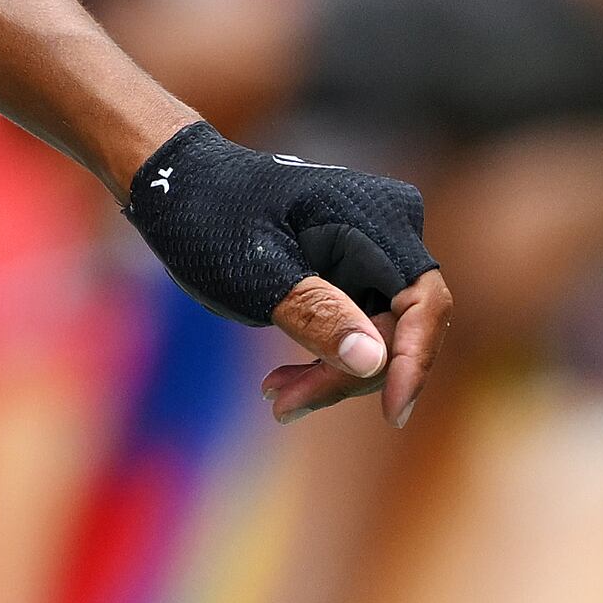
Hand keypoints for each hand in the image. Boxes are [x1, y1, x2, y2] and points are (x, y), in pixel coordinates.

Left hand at [120, 120, 454, 426]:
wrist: (178, 187)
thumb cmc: (211, 220)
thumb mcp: (257, 273)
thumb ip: (318, 314)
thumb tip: (374, 360)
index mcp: (377, 221)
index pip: (423, 304)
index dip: (413, 362)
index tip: (393, 414)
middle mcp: (389, 231)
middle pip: (398, 327)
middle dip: (347, 375)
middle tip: (284, 406)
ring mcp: (374, 250)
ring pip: (377, 334)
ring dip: (331, 373)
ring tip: (276, 397)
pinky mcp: (354, 269)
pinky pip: (357, 325)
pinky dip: (325, 355)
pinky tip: (284, 380)